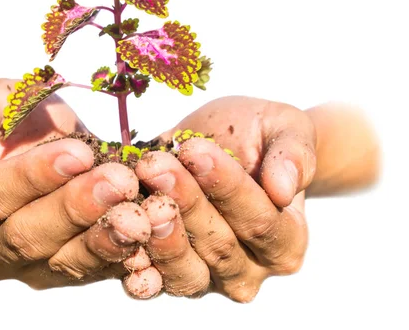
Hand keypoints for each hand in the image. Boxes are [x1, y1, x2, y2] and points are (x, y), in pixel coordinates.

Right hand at [0, 78, 150, 288]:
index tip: (78, 152)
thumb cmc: (3, 120)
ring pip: (66, 262)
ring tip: (140, 215)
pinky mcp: (68, 272)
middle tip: (119, 181)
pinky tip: (152, 237)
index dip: (35, 176)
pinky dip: (127, 257)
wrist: (26, 145)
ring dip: (106, 239)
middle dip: (77, 208)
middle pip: (29, 236)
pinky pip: (98, 271)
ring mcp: (29, 269)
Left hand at [124, 96, 315, 300]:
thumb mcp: (285, 129)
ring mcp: (208, 278)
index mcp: (287, 239)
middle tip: (154, 165)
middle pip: (217, 245)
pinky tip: (115, 239)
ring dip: (155, 235)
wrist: (228, 145)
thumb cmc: (261, 136)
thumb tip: (285, 188)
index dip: (226, 186)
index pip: (258, 219)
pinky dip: (132, 262)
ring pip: (182, 268)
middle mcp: (250, 270)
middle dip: (183, 202)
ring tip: (134, 198)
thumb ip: (293, 156)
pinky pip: (151, 278)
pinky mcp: (169, 275)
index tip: (196, 149)